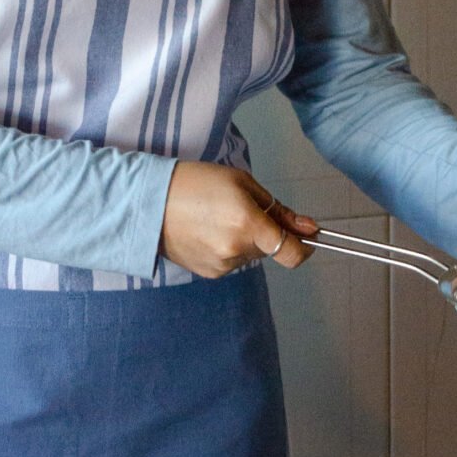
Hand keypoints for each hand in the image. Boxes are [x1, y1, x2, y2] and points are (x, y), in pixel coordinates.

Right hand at [160, 161, 318, 278]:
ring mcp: (222, 265)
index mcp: (247, 223)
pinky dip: (228, 248)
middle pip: (271, 248)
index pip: (292, 252)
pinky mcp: (210, 273)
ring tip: (217, 218)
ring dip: (246, 240)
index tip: (308, 237)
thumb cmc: (195, 183)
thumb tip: (308, 227)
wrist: (148, 202)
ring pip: (251, 254)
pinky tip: (208, 232)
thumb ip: (278, 210)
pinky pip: (233, 261)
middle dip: (266, 232)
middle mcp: (236, 250)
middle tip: (241, 209)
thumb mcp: (242, 184)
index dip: (306, 246)